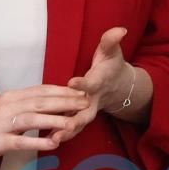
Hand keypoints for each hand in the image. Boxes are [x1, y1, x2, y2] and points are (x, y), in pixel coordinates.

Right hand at [0, 84, 88, 168]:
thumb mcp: (5, 113)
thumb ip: (26, 109)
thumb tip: (52, 107)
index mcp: (10, 98)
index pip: (41, 91)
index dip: (62, 91)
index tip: (82, 92)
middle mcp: (6, 107)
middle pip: (40, 101)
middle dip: (64, 102)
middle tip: (85, 103)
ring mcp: (0, 124)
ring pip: (31, 119)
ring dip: (54, 120)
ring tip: (73, 123)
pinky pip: (19, 141)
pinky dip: (37, 142)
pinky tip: (53, 145)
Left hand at [61, 27, 135, 141]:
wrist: (118, 85)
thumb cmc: (110, 64)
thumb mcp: (111, 51)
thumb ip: (111, 41)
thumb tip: (120, 29)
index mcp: (98, 81)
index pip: (90, 83)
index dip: (82, 83)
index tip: (72, 82)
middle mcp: (94, 99)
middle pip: (86, 111)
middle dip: (76, 119)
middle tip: (65, 126)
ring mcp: (88, 110)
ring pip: (78, 124)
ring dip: (67, 131)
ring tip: (54, 139)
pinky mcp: (81, 116)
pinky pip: (73, 127)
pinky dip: (63, 134)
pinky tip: (48, 140)